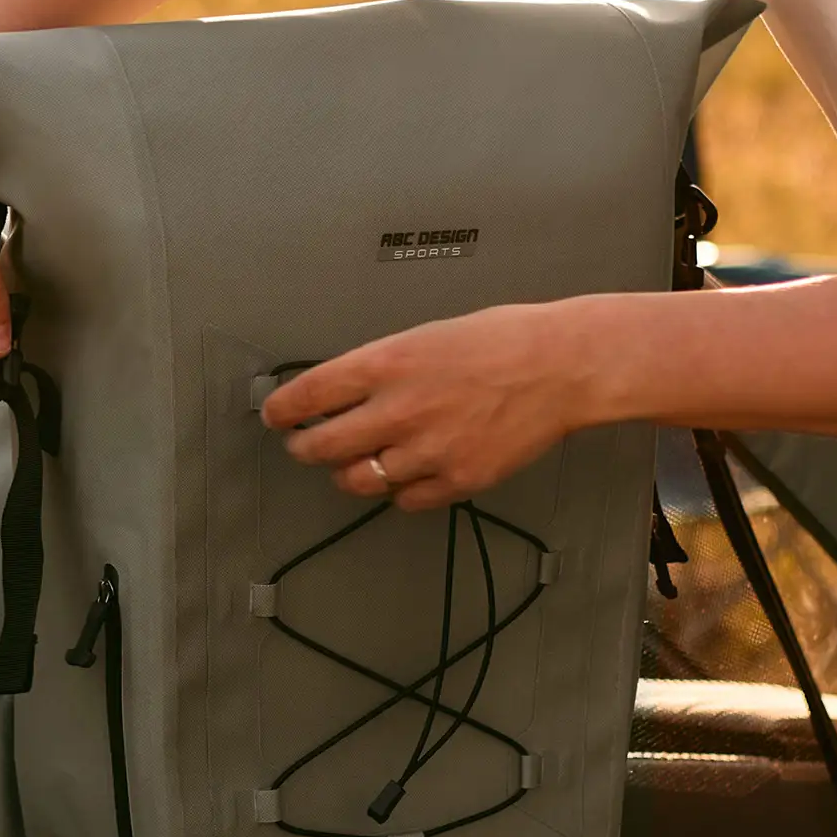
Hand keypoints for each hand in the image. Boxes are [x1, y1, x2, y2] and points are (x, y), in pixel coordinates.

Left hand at [260, 303, 595, 510]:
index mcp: (386, 363)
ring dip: (348, 474)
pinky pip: (406, 500)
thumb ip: (384, 367)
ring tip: (352, 465)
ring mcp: (426, 450)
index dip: (282, 409)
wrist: (561, 366)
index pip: (309, 394)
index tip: (275, 414)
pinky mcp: (456, 479)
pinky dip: (399, 492)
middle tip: (302, 446)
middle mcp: (398, 409)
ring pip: (358, 480)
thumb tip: (349, 389)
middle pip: (321, 446)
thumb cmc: (504, 340)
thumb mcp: (427, 335)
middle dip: (303, 448)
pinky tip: (404, 477)